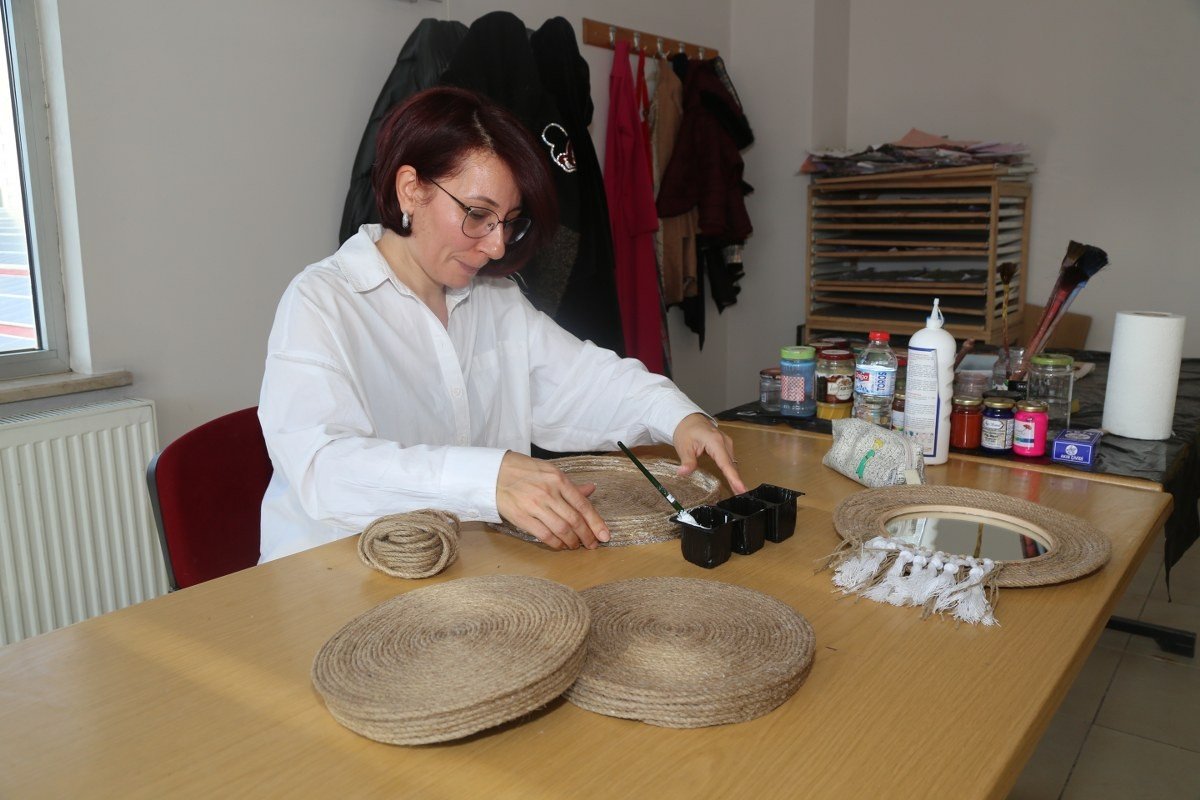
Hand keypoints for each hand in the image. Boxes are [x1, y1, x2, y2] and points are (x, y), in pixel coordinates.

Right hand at [496, 451, 610, 549]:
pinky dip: (556, 543)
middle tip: (592, 545)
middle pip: (574, 520)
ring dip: (572, 541)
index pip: (583, 505)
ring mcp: (535, 505)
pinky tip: (560, 546)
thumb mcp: (550, 472)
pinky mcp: (522, 517)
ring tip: (576, 546)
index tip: (604, 535)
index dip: (596, 523)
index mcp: (558, 479)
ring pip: (561, 529)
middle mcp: (549, 492)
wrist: (495, 473)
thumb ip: (571, 485)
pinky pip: (544, 535)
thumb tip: (591, 490)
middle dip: (587, 536)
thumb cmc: (525, 471)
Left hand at [673, 413, 746, 493]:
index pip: (725, 463)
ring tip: (738, 491)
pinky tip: (733, 481)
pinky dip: (731, 471)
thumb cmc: (686, 431)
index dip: (733, 477)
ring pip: (732, 464)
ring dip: (734, 477)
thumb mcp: (684, 446)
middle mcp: (724, 442)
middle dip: (736, 481)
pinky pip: (730, 461)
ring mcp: (727, 443)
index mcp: (715, 441)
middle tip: (741, 495)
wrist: (688, 421)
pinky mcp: (726, 446)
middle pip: (731, 465)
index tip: (741, 488)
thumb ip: (687, 461)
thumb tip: (683, 472)